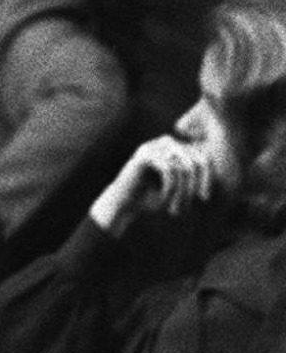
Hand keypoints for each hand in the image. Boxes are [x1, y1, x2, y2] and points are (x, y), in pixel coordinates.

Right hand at [89, 135, 215, 233]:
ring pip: (185, 168)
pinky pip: (170, 170)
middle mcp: (167, 142)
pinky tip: (164, 201)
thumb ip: (196, 181)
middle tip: (187, 207)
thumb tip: (228, 181)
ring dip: (183, 193)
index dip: (208, 180)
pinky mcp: (145, 154)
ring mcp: (155, 146)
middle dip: (195, 188)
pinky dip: (170, 190)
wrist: (123, 204)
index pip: (204, 159)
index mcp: (176, 148)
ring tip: (176, 209)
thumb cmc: (153, 199)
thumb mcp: (180, 189)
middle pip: (197, 162)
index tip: (204, 199)